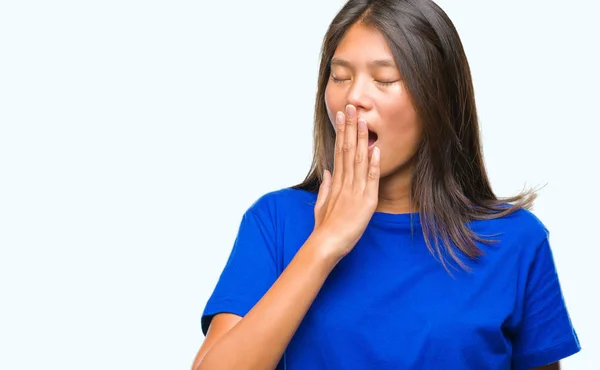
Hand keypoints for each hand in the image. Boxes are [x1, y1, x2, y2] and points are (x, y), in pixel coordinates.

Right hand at [312, 104, 380, 259]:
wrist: (325, 244)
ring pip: (358, 160)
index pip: (339, 151)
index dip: (342, 132)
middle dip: (350, 128)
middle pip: (346, 150)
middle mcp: (345, 182)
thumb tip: (328, 171)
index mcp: (336, 182)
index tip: (342, 116)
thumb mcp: (322, 204)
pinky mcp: (365, 202)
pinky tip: (376, 149)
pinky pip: (370, 180)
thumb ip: (326, 186)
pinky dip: (373, 164)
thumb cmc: (324, 228)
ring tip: (363, 120)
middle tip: (351, 108)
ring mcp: (355, 191)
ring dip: (361, 139)